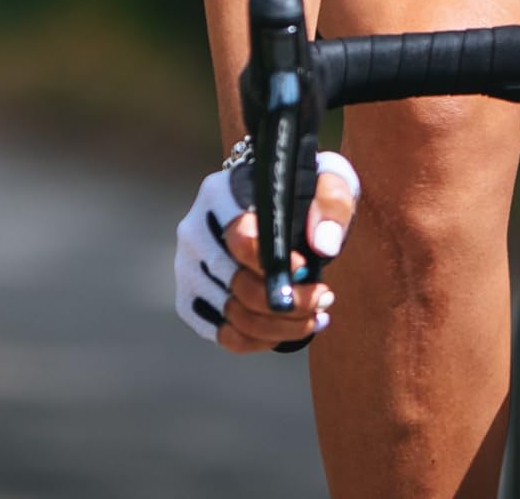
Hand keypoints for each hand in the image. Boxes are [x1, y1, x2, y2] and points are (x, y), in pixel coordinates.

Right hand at [173, 149, 360, 351]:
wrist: (274, 203)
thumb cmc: (299, 191)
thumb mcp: (326, 181)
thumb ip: (330, 204)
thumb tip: (323, 245)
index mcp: (220, 195)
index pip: (240, 239)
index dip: (276, 265)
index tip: (307, 271)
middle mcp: (195, 232)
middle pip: (240, 286)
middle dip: (291, 303)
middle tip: (324, 298)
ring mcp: (189, 268)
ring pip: (236, 317)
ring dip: (283, 326)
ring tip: (314, 315)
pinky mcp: (192, 299)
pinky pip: (226, 335)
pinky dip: (261, 340)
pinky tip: (286, 328)